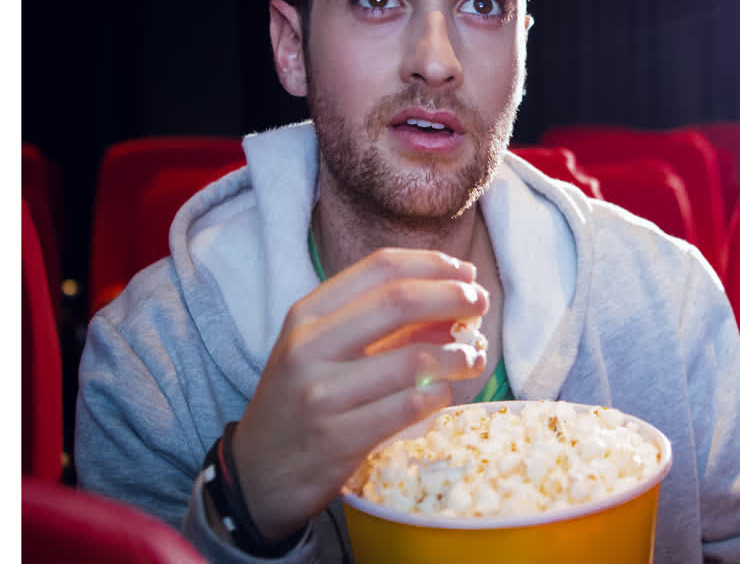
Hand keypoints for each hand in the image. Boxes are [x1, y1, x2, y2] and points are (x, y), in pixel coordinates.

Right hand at [229, 248, 489, 540]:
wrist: (258, 475)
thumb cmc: (300, 402)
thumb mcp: (325, 350)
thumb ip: (382, 323)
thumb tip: (456, 297)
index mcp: (307, 314)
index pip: (380, 268)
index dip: (432, 265)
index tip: (466, 273)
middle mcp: (309, 346)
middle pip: (399, 301)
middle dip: (453, 297)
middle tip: (481, 304)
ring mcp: (321, 394)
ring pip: (413, 359)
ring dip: (457, 355)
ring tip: (473, 358)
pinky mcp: (337, 438)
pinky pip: (409, 406)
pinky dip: (439, 395)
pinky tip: (443, 393)